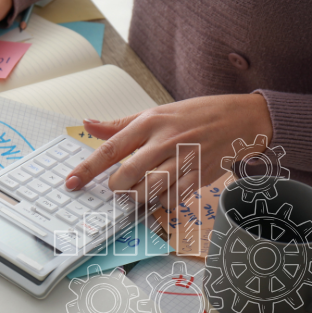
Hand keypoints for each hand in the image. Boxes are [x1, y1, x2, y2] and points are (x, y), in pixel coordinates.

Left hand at [65, 94, 273, 207]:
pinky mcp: (198, 176)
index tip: (72, 182)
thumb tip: (87, 124)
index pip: (110, 149)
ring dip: (138, 196)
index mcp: (149, 123)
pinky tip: (162, 192)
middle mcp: (164, 141)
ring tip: (139, 190)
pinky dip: (161, 201)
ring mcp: (183, 160)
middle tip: (118, 186)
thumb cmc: (193, 115)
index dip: (87, 168)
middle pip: (128, 174)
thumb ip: (119, 125)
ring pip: (149, 190)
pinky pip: (172, 198)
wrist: (239, 119)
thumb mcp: (155, 112)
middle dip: (117, 187)